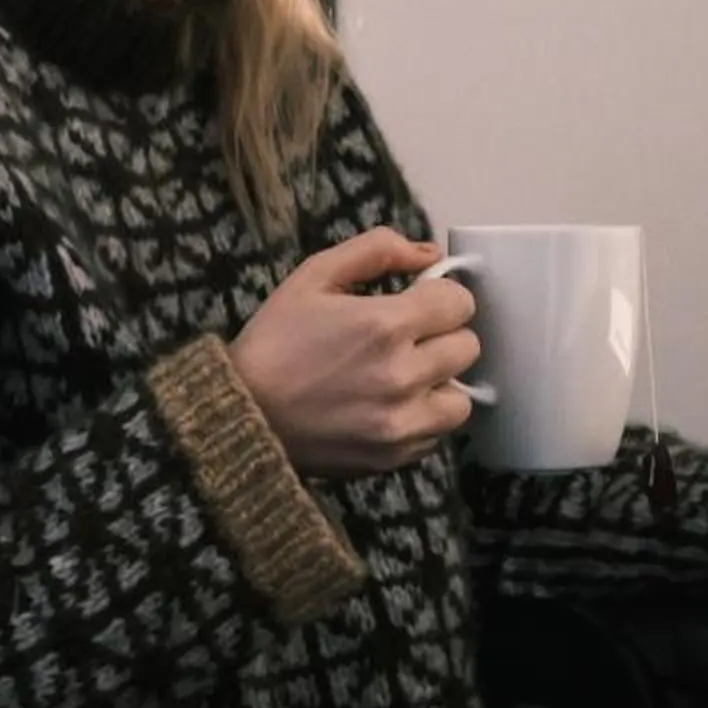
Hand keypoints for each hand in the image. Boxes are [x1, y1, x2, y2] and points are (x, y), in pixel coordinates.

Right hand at [227, 227, 480, 480]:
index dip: (439, 298)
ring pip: (461, 398)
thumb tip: (430, 253)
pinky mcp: (393, 457)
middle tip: (407, 339)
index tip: (417, 303)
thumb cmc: (275, 340)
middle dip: (442, 336)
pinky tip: (387, 407)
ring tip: (403, 377)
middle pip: (468, 347)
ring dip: (440, 384)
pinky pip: (436, 435)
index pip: (460, 303)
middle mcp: (402, 375)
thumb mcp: (313, 277)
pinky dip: (420, 420)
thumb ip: (376, 251)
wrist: (240, 414)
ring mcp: (400, 422)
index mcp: (385, 325)